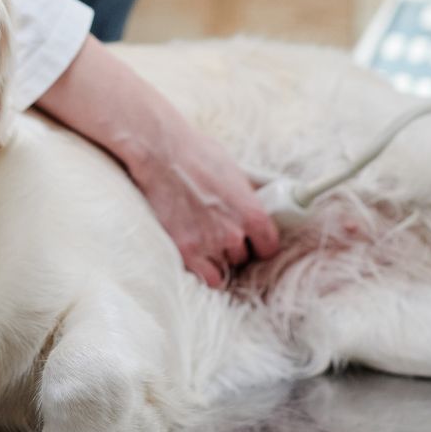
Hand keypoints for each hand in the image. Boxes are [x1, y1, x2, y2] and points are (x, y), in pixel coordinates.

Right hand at [127, 122, 280, 287]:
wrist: (161, 154)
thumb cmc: (196, 154)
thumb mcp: (233, 171)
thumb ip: (245, 196)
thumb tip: (253, 205)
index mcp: (252, 213)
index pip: (269, 247)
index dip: (259, 245)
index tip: (251, 243)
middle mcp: (234, 233)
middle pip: (242, 257)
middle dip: (232, 247)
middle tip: (218, 234)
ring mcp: (210, 244)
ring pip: (224, 268)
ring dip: (216, 259)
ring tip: (203, 242)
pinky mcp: (186, 251)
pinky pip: (206, 277)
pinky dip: (203, 271)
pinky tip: (196, 257)